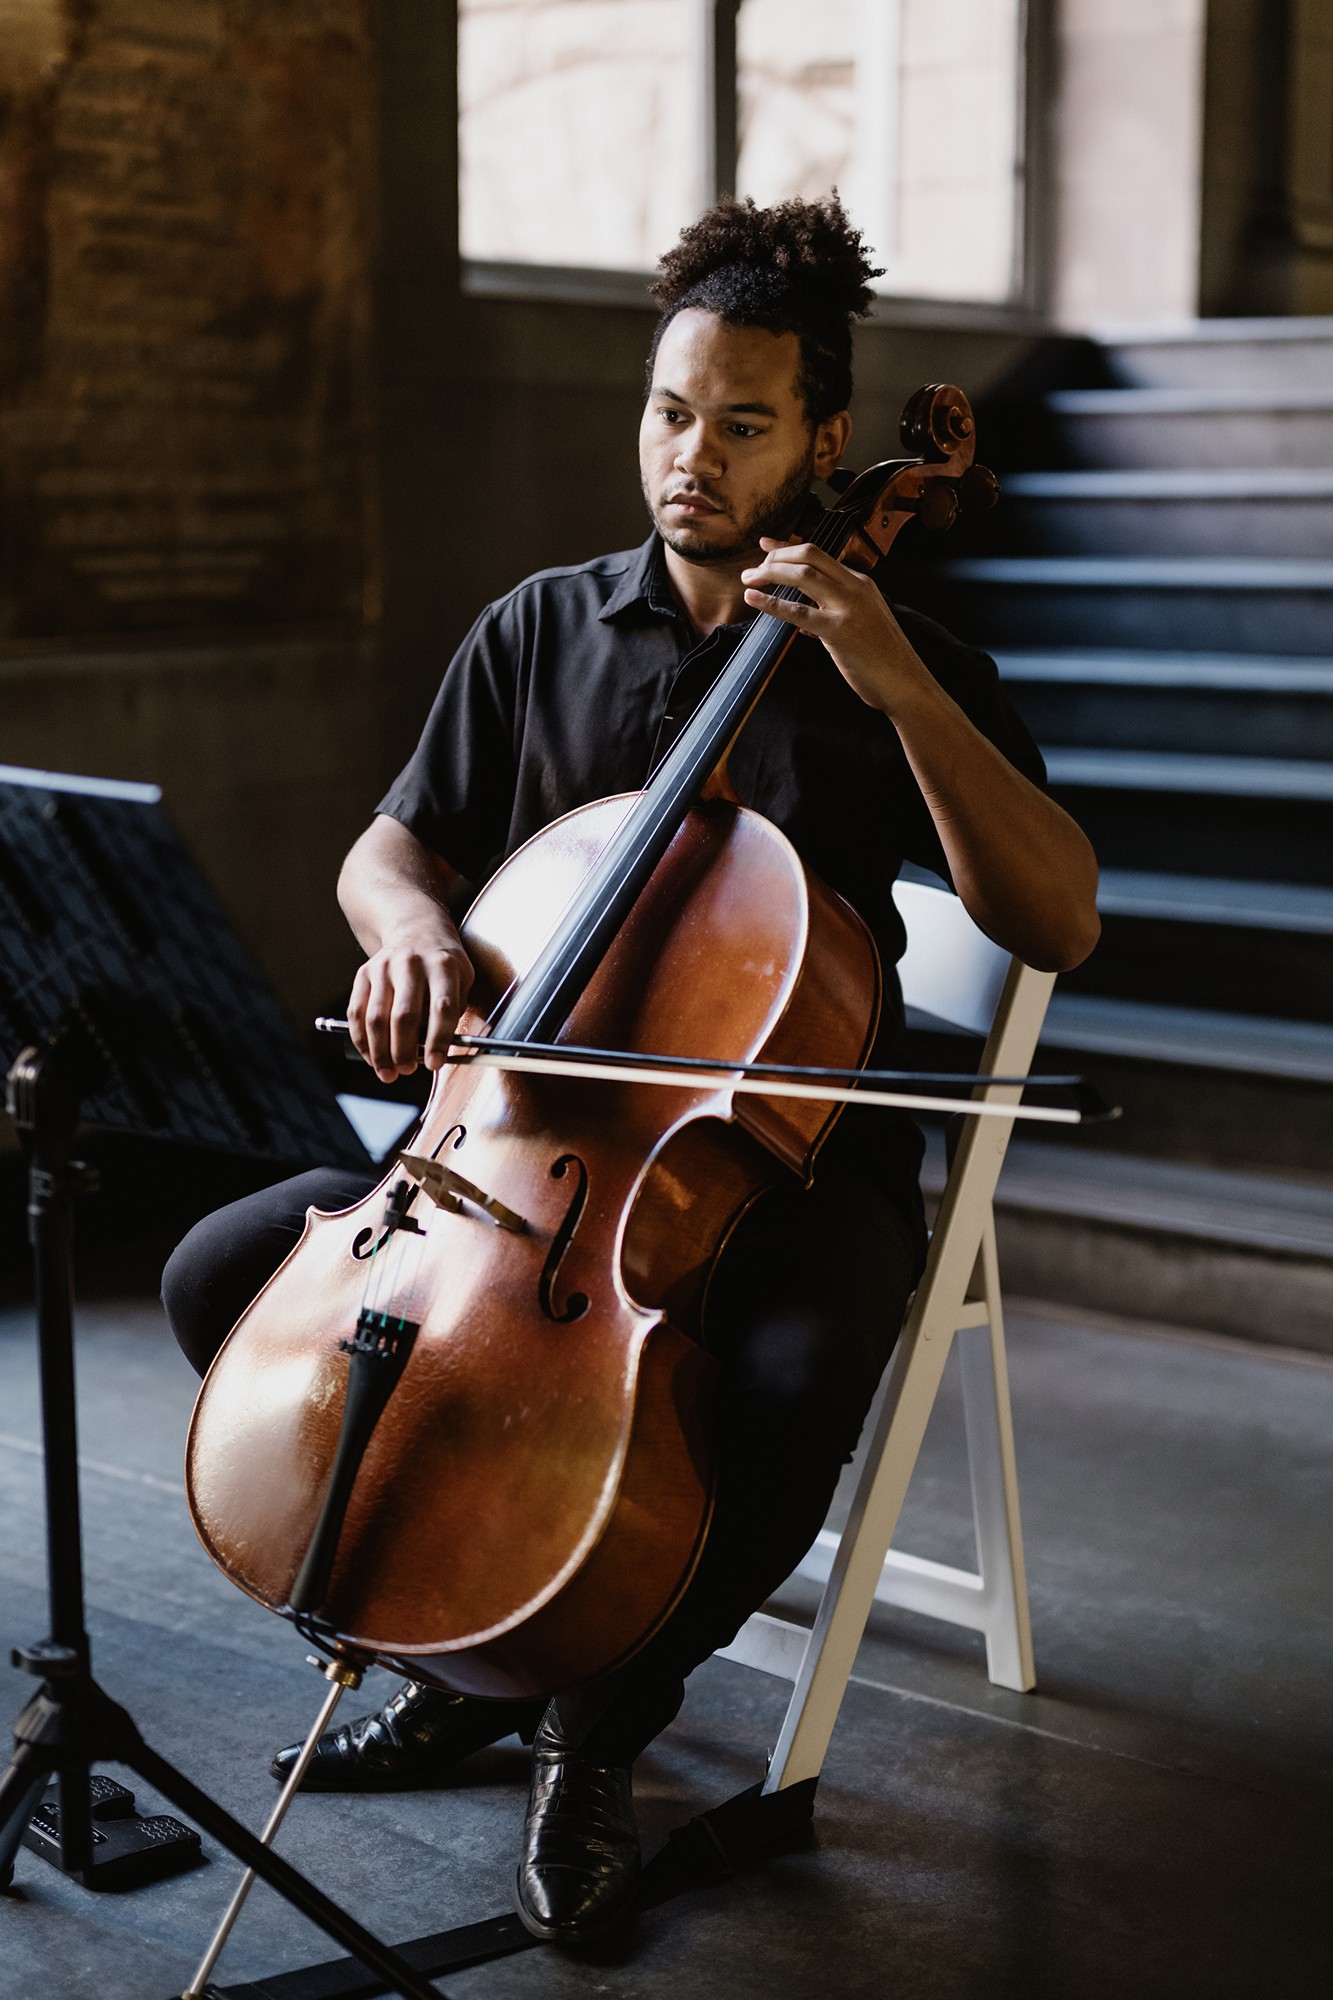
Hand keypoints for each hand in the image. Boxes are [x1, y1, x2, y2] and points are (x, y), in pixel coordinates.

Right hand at [347, 930, 474, 1082]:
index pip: (442, 1007)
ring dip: (381, 1052)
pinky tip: (371, 1056)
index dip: (438, 1040)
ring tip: (388, 1072)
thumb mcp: (462, 979)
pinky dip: (362, 1040)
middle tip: (407, 1070)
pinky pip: (357, 1013)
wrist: (417, 930)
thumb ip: (452, 1012)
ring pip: (376, 1018)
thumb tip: (435, 1052)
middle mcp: (411, 964)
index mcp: (443, 966)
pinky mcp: (364, 974)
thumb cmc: (443, 964)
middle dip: (404, 1051)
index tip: (434, 1064)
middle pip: (404, 1016)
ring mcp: (384, 967)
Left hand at [740, 537, 929, 716]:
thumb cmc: (884, 659)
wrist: (905, 683)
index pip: (819, 555)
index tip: (766, 546)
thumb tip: (804, 620)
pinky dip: (771, 602)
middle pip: (810, 555)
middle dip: (776, 557)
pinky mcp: (839, 631)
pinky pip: (798, 611)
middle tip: (753, 570)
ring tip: (748, 580)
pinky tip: (754, 599)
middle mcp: (856, 588)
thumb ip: (833, 616)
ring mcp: (848, 607)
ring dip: (770, 573)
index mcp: (861, 583)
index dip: (788, 547)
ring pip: (804, 575)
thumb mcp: (862, 626)